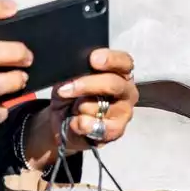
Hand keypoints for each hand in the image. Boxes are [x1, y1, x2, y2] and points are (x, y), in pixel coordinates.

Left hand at [23, 48, 136, 168]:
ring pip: (102, 107)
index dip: (110, 59)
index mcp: (119, 72)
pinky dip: (81, 124)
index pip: (124, 61)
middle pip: (113, 84)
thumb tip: (75, 71)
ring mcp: (124, 112)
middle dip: (87, 85)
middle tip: (65, 90)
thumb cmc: (72, 95)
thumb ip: (77, 72)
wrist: (62, 122)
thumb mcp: (69, 79)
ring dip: (80, 108)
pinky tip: (76, 122)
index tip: (93, 59)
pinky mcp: (117, 131)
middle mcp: (127, 91)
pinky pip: (98, 127)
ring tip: (74, 109)